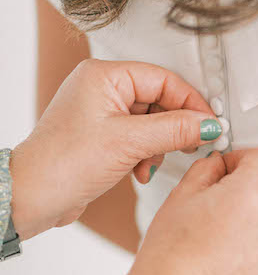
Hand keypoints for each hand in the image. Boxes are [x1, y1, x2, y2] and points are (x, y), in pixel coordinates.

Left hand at [9, 59, 224, 239]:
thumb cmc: (62, 164)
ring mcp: (100, 112)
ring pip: (151, 122)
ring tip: (150, 164)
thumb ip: (175, 130)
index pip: (164, 79)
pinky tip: (139, 171)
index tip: (210, 125)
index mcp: (104, 76)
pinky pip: (138, 137)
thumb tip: (209, 125)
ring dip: (158, 146)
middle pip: (159, 100)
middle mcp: (101, 88)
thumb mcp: (129, 143)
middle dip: (173, 128)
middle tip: (189, 145)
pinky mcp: (101, 135)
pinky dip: (145, 155)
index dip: (190, 103)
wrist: (31, 198)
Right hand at [110, 149, 257, 274]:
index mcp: (255, 192)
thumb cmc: (171, 257)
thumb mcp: (181, 197)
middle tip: (224, 195)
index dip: (241, 159)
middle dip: (255, 184)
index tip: (226, 168)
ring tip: (223, 228)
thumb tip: (218, 165)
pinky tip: (229, 251)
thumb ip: (206, 170)